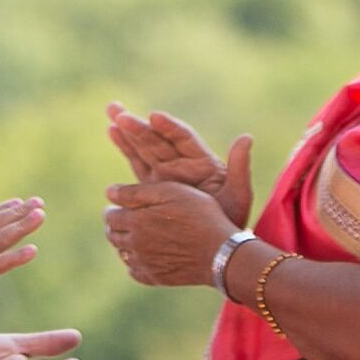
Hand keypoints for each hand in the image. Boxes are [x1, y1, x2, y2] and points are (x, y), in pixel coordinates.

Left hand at [103, 177, 234, 289]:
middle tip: (127, 218)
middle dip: (116, 225)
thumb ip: (136, 192)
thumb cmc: (199, 215)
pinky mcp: (157, 278)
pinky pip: (135, 272)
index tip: (121, 205)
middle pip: (113, 235)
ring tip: (138, 234)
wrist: (221, 251)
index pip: (110, 216)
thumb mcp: (170, 191)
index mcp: (135, 221)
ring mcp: (145, 264)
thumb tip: (109, 193)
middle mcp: (135, 245)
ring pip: (123, 254)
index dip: (114, 208)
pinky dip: (135, 263)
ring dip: (125, 243)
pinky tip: (146, 255)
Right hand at [107, 104, 251, 226]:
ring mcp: (165, 173)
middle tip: (119, 113)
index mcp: (201, 162)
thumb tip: (247, 137)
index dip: (169, 128)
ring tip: (112, 111)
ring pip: (144, 147)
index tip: (154, 117)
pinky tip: (112, 131)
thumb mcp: (238, 196)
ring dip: (128, 130)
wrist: (214, 247)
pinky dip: (126, 147)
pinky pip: (137, 163)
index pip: (183, 139)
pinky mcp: (153, 186)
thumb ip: (240, 168)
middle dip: (139, 126)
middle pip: (158, 140)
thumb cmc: (229, 221)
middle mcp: (181, 163)